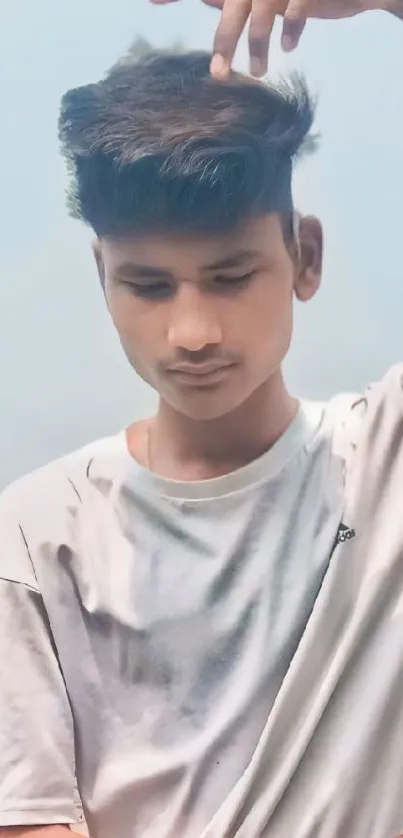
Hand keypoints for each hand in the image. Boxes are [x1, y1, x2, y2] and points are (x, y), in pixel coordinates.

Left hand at [149, 0, 392, 76]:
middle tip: (218, 75)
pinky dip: (290, 30)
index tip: (151, 1)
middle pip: (232, 6)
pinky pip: (295, 8)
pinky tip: (289, 48)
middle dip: (225, 41)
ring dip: (258, 46)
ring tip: (257, 73)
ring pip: (261, 12)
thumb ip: (229, 0)